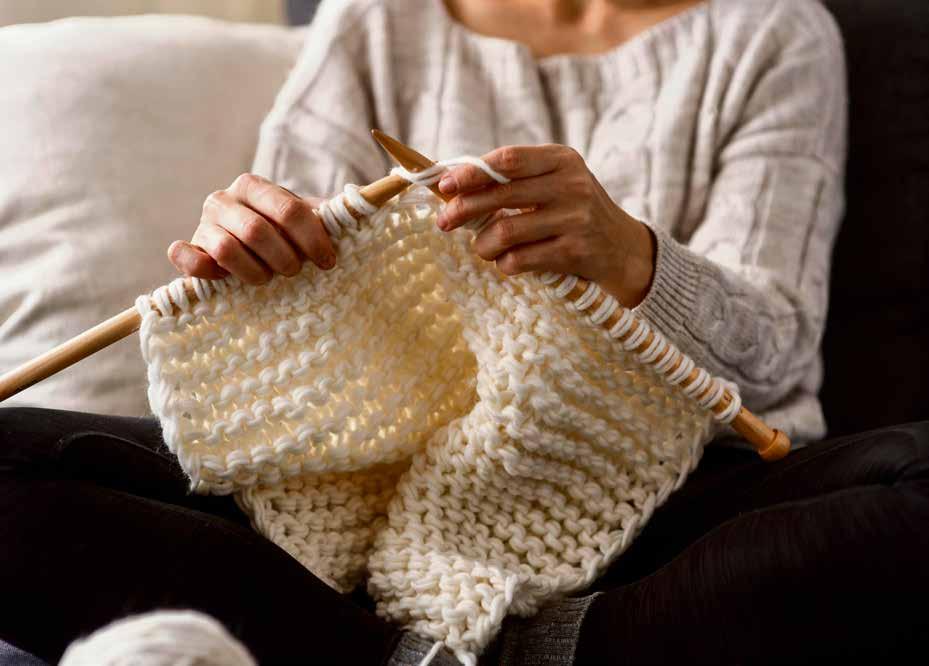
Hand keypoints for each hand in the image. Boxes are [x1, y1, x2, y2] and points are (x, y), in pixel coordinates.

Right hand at [168, 173, 336, 284]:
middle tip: (295, 272)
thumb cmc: (285, 233)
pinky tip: (223, 278)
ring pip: (226, 249)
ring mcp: (203, 224)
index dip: (312, 238)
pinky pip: (183, 257)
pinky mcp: (189, 248)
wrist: (249, 245)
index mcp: (255, 185)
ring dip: (255, 272)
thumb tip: (368, 200)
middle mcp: (224, 199)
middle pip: (257, 232)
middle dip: (284, 258)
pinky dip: (201, 268)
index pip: (288, 210)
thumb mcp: (309, 218)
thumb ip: (333, 212)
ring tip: (268, 277)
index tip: (328, 261)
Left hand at [435, 145, 655, 306]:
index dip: (471, 173)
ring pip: (505, 232)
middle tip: (444, 221)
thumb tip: (452, 184)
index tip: (445, 185)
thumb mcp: (554, 181)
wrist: (621, 247)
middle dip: (463, 210)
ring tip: (482, 247)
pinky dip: (504, 263)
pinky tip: (507, 262)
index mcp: (561, 159)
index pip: (507, 160)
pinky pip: (520, 260)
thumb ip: (512, 178)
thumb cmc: (572, 210)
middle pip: (500, 196)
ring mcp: (575, 220)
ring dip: (483, 244)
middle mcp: (572, 185)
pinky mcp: (575, 253)